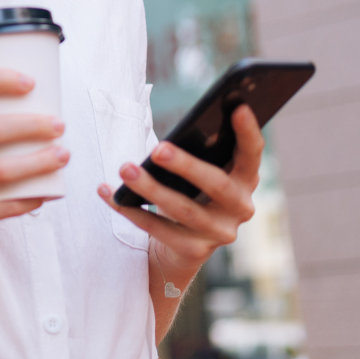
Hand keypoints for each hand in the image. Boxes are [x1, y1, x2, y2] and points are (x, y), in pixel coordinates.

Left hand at [96, 103, 262, 272]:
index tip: (238, 106)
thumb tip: (166, 141)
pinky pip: (158, 228)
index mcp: (245, 180)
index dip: (248, 132)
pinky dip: (130, 209)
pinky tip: (107, 192)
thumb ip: (195, 155)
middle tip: (158, 149)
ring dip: (150, 187)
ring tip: (125, 169)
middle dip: (186, 165)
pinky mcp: (195, 251)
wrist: (178, 249)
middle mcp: (240, 208)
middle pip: (216, 184)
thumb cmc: (188, 194)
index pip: (252, 154)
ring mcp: (220, 233)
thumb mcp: (196, 174)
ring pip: (183, 209)